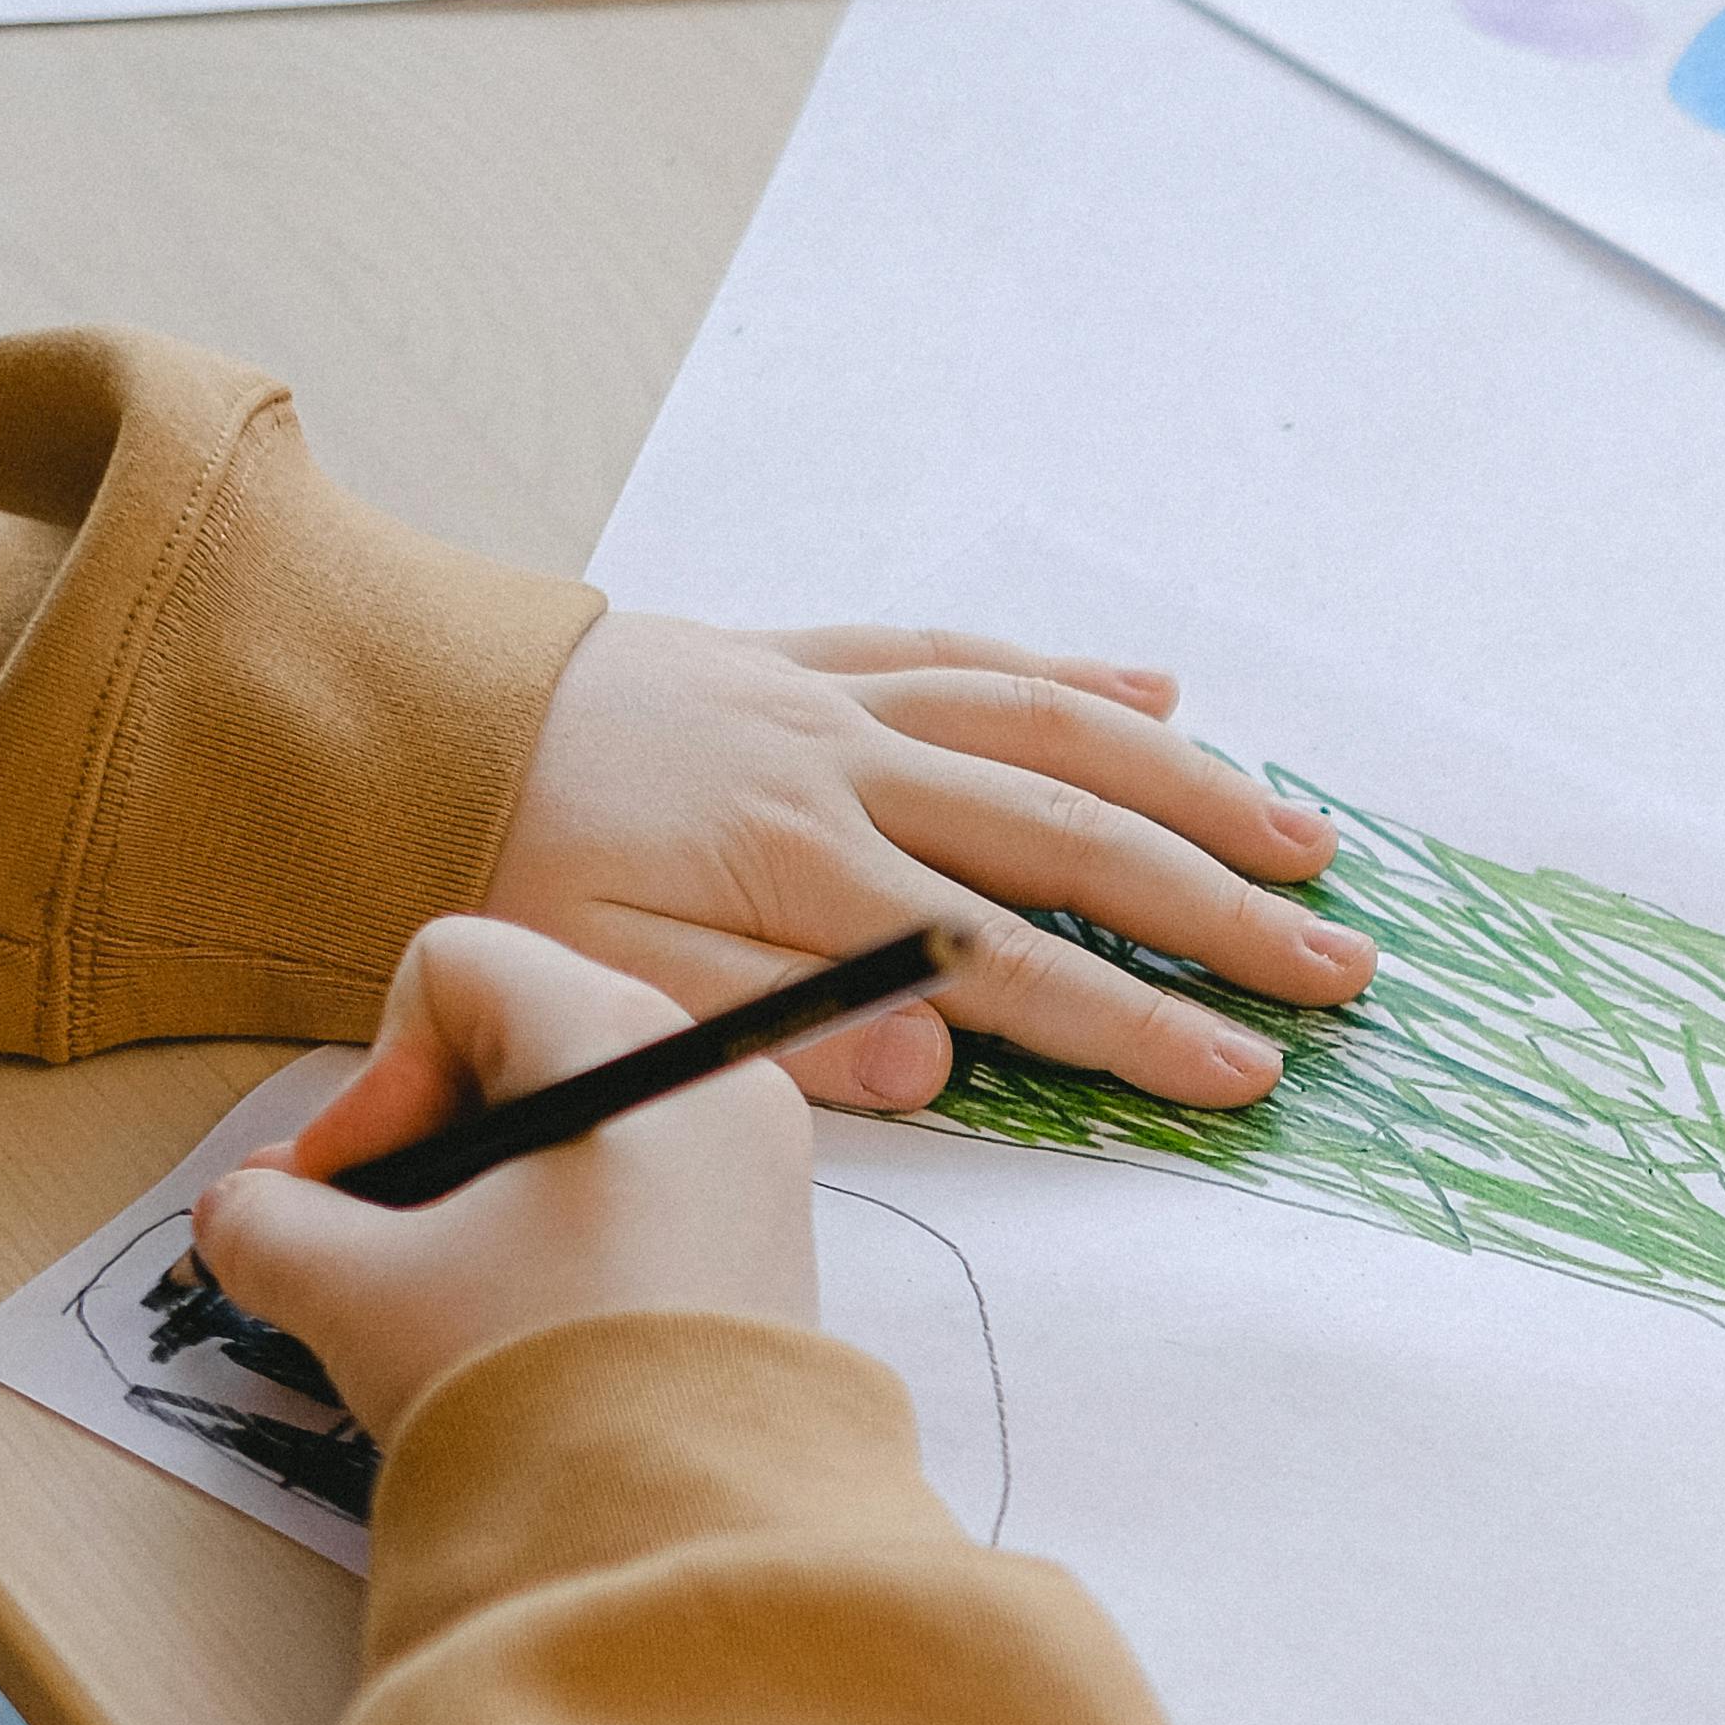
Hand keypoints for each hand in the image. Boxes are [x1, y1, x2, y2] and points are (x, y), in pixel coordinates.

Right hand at [193, 920, 814, 1444]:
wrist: (686, 1544)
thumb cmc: (529, 1388)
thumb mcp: (351, 1292)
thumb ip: (263, 1222)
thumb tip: (245, 1209)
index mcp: (625, 1042)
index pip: (457, 969)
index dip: (375, 1077)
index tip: (357, 1195)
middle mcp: (716, 1081)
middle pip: (516, 1042)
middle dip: (421, 1141)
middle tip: (371, 1251)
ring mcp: (756, 1167)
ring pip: (572, 1130)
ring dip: (481, 1203)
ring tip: (438, 1308)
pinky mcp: (766, 1253)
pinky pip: (633, 1198)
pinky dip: (556, 1243)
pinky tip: (518, 1334)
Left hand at [479, 611, 1376, 1117]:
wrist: (389, 730)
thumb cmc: (491, 880)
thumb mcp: (606, 997)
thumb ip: (776, 1038)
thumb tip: (940, 1071)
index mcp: (800, 872)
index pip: (1014, 967)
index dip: (1142, 1027)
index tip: (1245, 1076)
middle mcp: (844, 770)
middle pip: (1075, 838)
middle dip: (1221, 910)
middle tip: (1336, 969)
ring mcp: (833, 700)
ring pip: (1051, 727)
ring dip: (1192, 780)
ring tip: (1300, 837)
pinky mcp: (803, 655)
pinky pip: (963, 649)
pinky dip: (1073, 670)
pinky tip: (1161, 686)